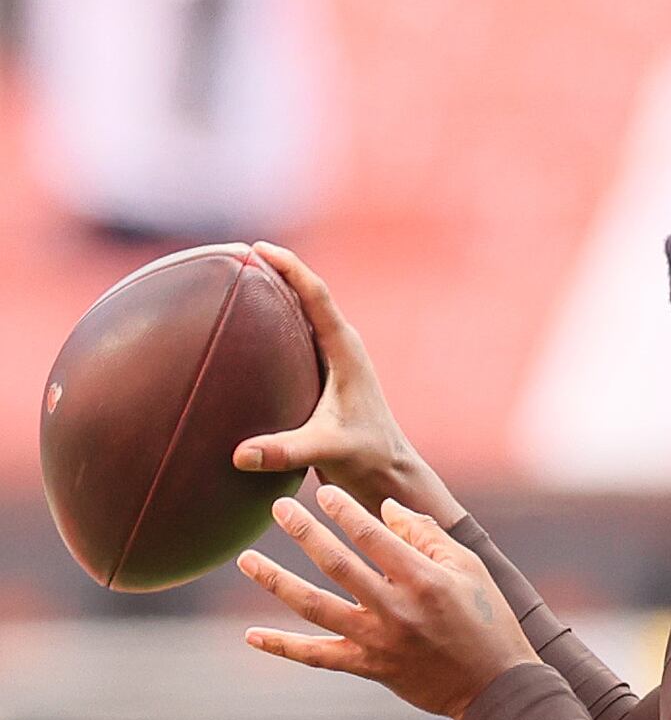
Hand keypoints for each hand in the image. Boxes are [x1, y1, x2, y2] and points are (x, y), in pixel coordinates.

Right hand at [232, 243, 465, 524]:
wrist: (388, 471)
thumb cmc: (366, 458)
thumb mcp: (326, 451)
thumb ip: (285, 451)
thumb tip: (240, 455)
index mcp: (346, 351)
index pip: (317, 296)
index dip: (290, 268)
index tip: (258, 248)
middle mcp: (342, 347)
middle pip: (307, 295)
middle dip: (276, 270)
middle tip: (234, 252)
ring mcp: (334, 359)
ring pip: (303, 314)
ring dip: (275, 293)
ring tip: (235, 276)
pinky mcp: (325, 373)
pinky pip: (297, 336)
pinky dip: (273, 323)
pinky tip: (244, 327)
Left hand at [238, 485, 537, 719]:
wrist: (493, 685)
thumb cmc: (487, 619)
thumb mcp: (469, 568)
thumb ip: (427, 535)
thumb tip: (386, 509)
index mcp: (422, 579)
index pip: (372, 535)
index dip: (343, 510)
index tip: (322, 492)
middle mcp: (395, 608)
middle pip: (336, 563)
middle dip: (303, 531)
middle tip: (278, 508)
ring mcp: (377, 641)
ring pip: (315, 607)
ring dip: (276, 581)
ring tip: (247, 560)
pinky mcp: (368, 667)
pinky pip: (317, 657)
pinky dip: (283, 646)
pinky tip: (252, 635)